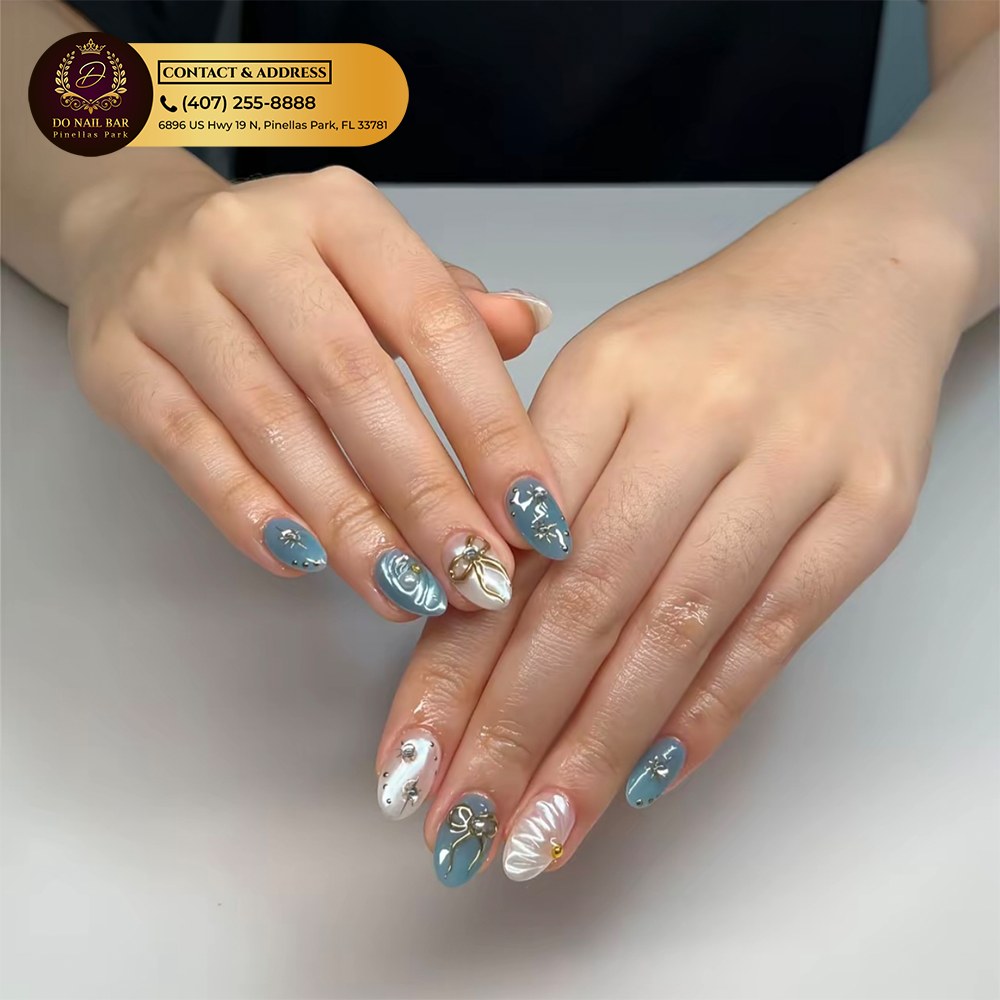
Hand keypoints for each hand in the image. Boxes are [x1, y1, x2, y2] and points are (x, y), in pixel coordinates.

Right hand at [67, 166, 567, 619]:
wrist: (134, 235)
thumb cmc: (283, 267)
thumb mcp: (372, 262)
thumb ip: (448, 304)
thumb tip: (530, 324)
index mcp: (341, 212)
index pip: (435, 324)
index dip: (491, 428)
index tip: (533, 513)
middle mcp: (254, 242)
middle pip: (354, 383)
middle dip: (425, 493)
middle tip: (475, 573)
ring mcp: (173, 298)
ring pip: (274, 426)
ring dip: (348, 523)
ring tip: (405, 589)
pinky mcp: (115, 360)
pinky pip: (189, 448)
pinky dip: (250, 512)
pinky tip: (308, 563)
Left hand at [375, 161, 974, 878]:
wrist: (862, 276)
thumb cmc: (710, 334)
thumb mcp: (606, 373)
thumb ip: (537, 483)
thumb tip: (470, 618)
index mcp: (607, 376)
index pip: (513, 545)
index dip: (455, 662)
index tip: (410, 755)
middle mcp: (697, 419)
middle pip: (588, 599)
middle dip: (513, 728)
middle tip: (458, 825)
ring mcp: (790, 466)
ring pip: (676, 630)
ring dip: (598, 747)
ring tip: (538, 835)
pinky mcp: (865, 512)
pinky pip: (774, 631)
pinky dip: (704, 713)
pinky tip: (642, 777)